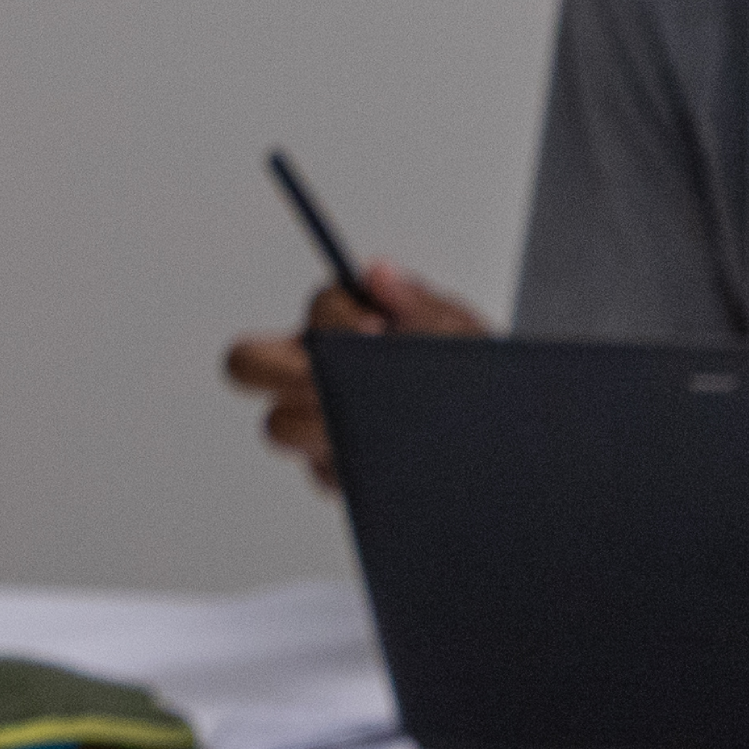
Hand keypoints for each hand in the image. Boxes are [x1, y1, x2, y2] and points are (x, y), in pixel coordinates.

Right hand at [220, 261, 486, 489]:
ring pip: (279, 426)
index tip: (375, 330)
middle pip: (248, 362)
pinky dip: (350, 468)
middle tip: (327, 382)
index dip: (336, 319)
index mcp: (340, 328)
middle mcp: (311, 372)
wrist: (501, 433)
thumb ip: (419, 304)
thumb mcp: (458, 334)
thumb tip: (377, 274)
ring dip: (317, 424)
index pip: (318, 310)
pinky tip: (392, 465)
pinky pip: (322, 473)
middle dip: (280, 370)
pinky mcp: (333, 472)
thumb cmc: (468, 374)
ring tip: (368, 429)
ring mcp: (314, 424)